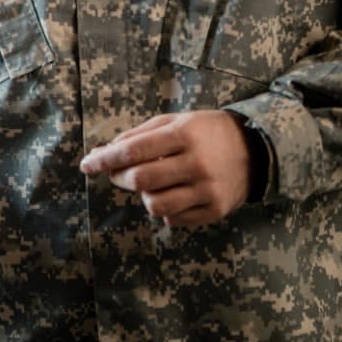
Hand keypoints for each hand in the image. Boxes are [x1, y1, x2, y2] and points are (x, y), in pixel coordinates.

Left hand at [79, 110, 250, 227]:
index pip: (133, 150)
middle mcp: (197, 163)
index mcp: (184, 135)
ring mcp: (208, 190)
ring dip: (143, 196)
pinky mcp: (215, 210)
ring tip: (149, 185)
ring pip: (155, 205)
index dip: (105, 159)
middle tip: (117, 173)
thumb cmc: (205, 132)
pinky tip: (171, 195)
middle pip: (141, 180)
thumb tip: (103, 152)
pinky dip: (164, 210)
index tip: (86, 165)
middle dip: (119, 178)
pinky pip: (174, 220)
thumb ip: (138, 135)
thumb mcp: (174, 121)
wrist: (255, 150)